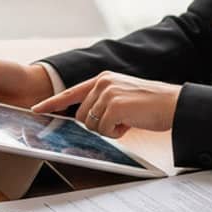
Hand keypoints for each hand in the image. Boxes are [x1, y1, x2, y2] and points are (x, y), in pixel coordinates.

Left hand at [31, 72, 181, 137]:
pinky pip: (103, 130)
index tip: (37, 109)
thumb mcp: (123, 95)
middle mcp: (102, 82)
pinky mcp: (114, 106)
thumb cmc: (151, 104)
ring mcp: (107, 93)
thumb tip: (88, 118)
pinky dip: (116, 133)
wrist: (174, 104)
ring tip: (128, 120)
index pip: (71, 92)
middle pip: (81, 116)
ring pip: (91, 125)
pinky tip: (131, 123)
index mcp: (103, 78)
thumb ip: (104, 101)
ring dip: (108, 129)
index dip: (52, 102)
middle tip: (120, 122)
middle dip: (96, 125)